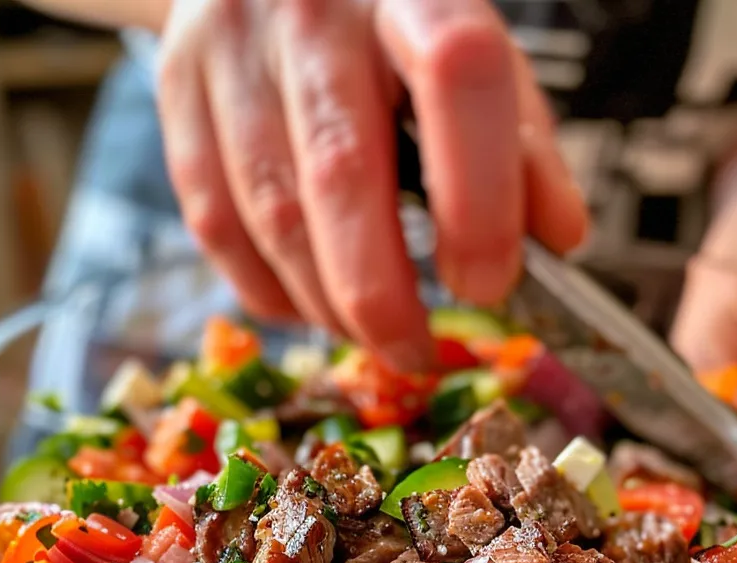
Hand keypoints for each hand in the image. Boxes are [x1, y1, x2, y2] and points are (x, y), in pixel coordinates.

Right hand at [156, 0, 586, 368]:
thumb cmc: (387, 22)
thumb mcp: (472, 54)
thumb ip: (522, 142)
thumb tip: (560, 240)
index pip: (457, 76)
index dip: (479, 198)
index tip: (487, 287)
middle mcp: (314, 8)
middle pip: (342, 172)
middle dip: (381, 294)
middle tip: (416, 354)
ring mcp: (231, 47)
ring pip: (272, 213)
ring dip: (326, 303)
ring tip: (369, 332)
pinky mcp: (176, 88)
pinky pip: (214, 222)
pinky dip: (266, 290)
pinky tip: (309, 305)